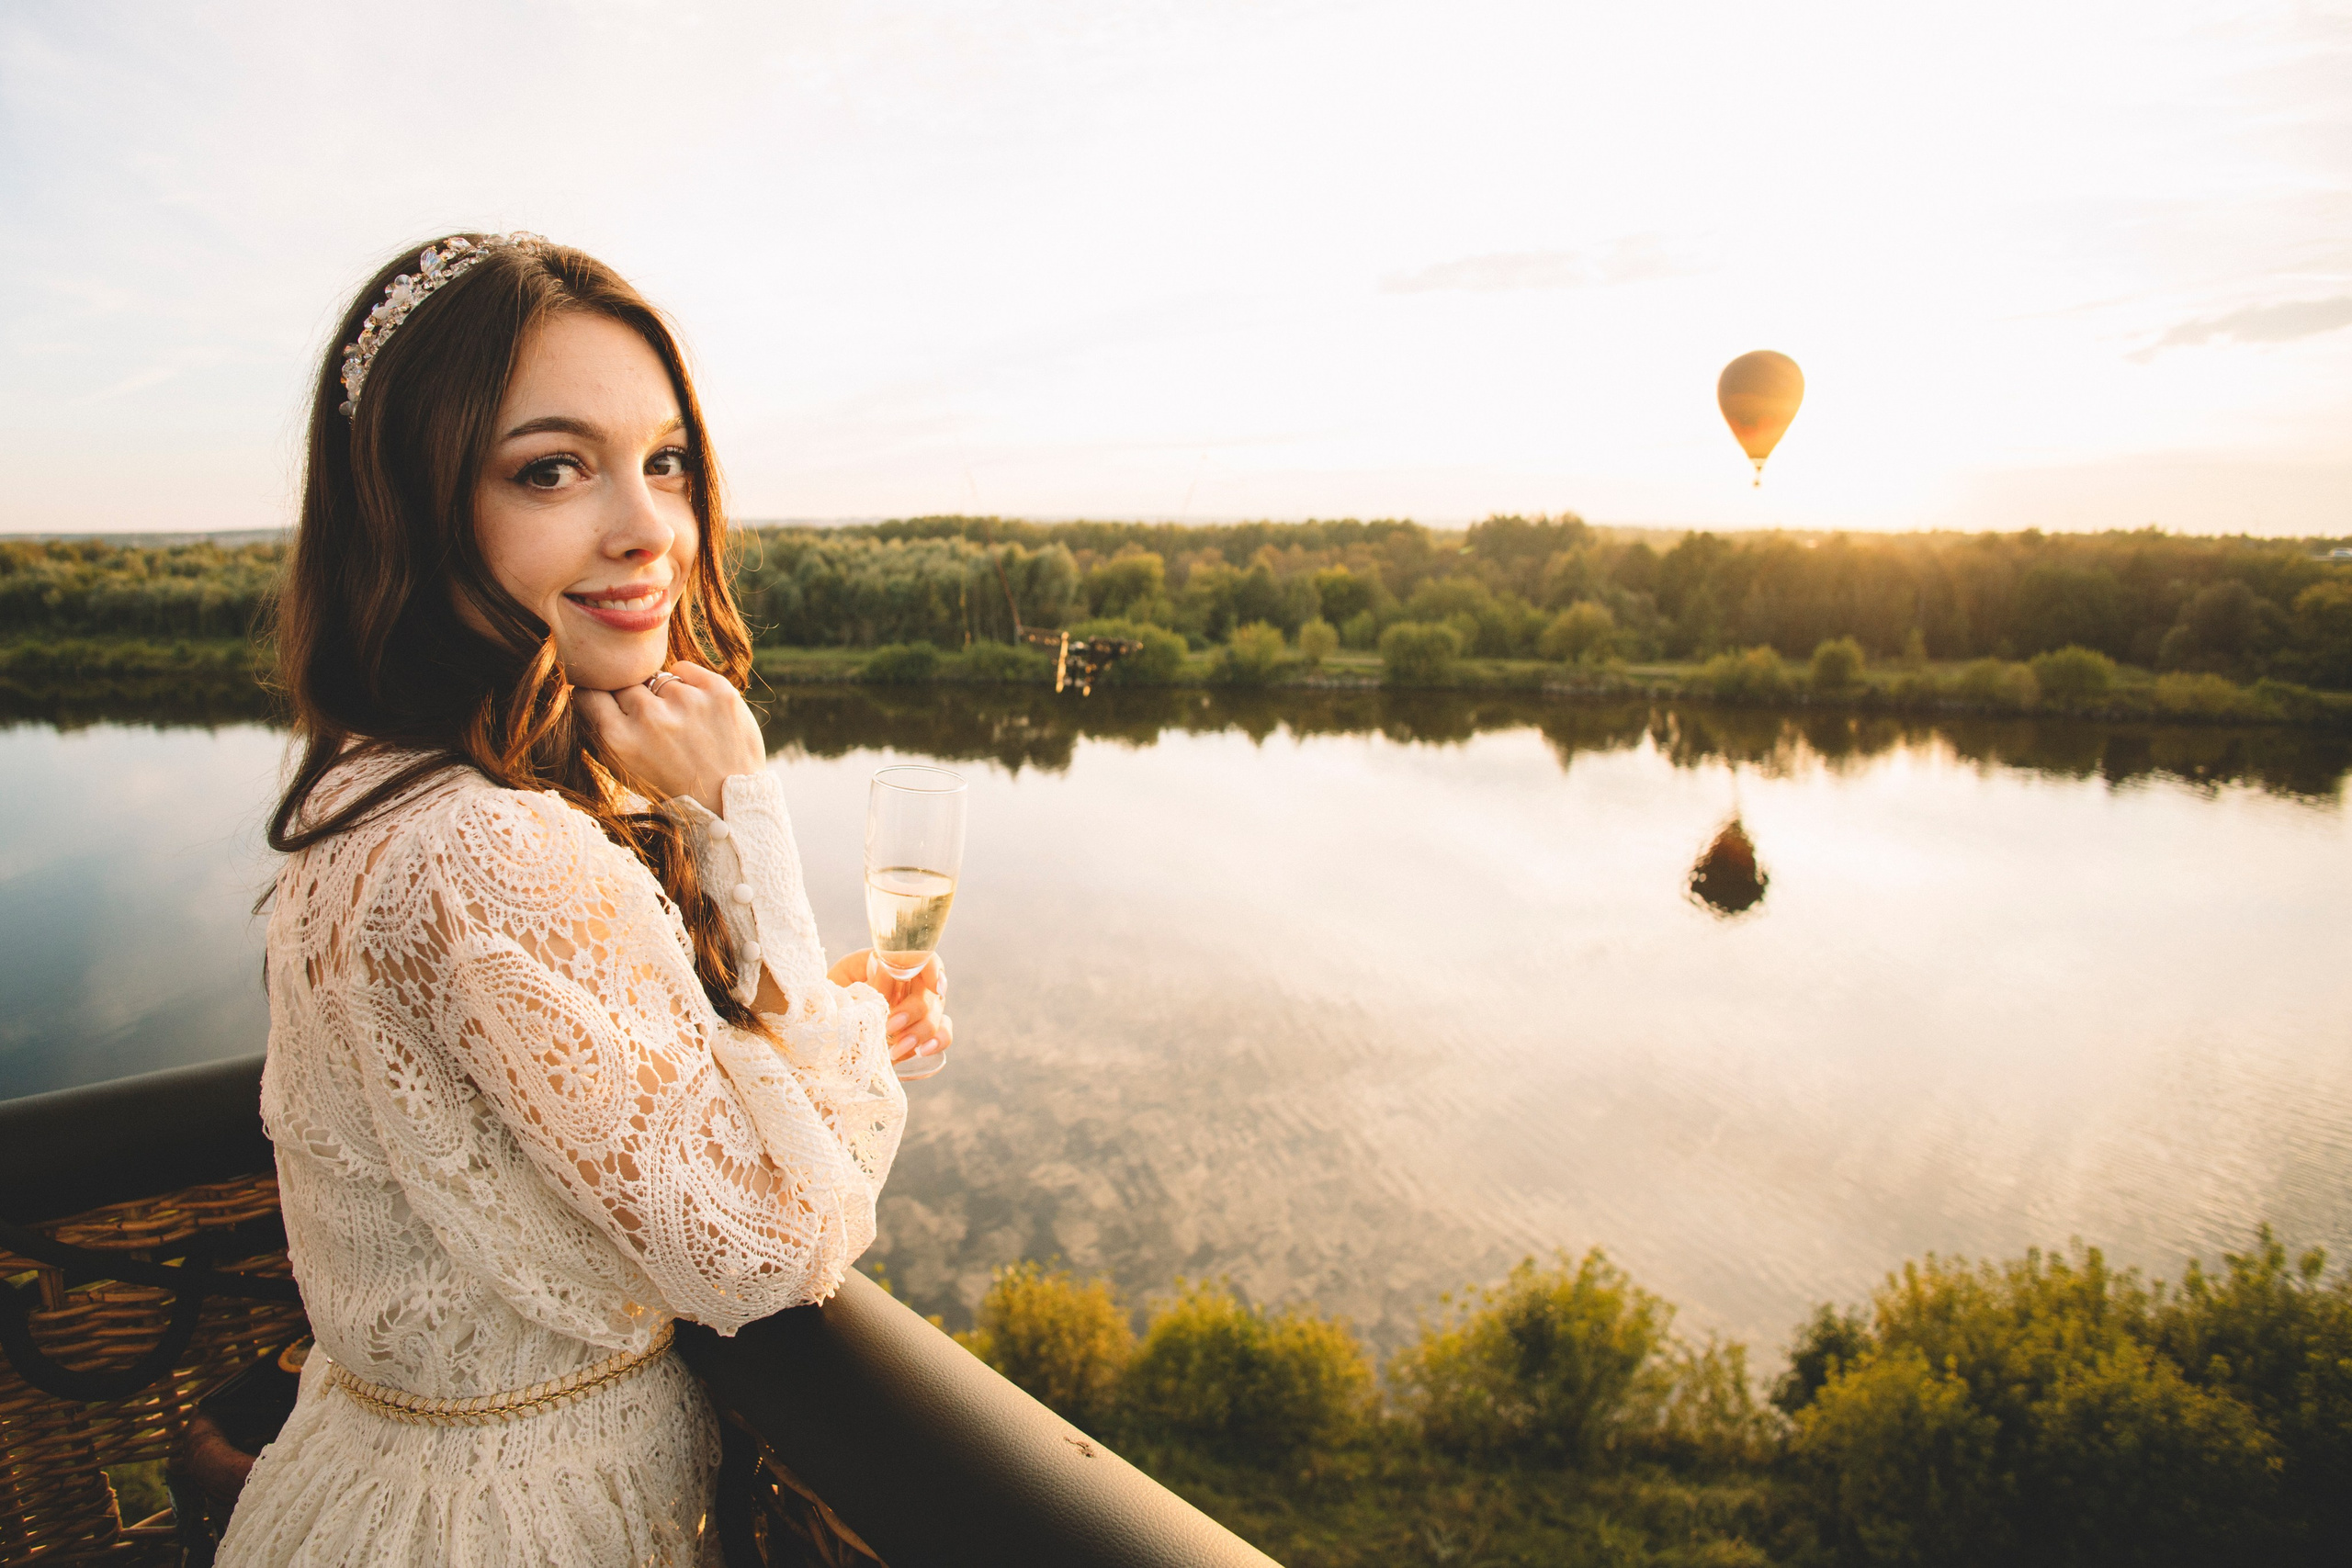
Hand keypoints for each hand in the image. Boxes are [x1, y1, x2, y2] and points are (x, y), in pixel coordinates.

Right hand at [575, 661, 765, 812]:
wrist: (729, 801)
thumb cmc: (670, 786)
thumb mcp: (623, 769)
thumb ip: (600, 729)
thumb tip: (580, 689)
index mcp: (620, 740)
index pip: (588, 693)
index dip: (595, 698)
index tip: (605, 704)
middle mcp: (650, 717)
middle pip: (624, 685)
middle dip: (633, 701)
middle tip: (654, 727)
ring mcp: (686, 701)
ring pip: (656, 679)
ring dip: (663, 697)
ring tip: (680, 727)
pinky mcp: (717, 691)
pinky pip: (684, 669)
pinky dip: (687, 684)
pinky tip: (695, 711)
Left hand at [828, 950, 951, 1065]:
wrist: (831, 1026)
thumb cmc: (836, 996)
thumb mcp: (842, 978)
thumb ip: (863, 973)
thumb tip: (884, 969)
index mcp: (896, 963)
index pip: (924, 958)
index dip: (933, 969)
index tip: (934, 985)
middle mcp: (915, 984)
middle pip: (930, 993)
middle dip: (912, 1011)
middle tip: (889, 1026)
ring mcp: (922, 1009)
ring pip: (936, 1016)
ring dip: (918, 1033)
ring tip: (895, 1049)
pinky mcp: (923, 1032)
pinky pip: (942, 1035)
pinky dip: (936, 1043)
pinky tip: (921, 1052)